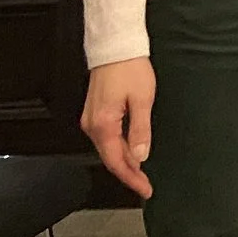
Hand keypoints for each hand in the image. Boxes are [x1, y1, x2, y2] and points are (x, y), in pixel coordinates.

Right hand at [80, 56, 155, 198]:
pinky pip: (106, 138)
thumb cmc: (130, 68)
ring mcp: (91, 119)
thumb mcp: (142, 99)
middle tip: (146, 184)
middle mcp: (92, 125)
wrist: (116, 47)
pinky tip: (130, 151)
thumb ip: (140, 130)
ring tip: (141, 171)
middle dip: (129, 173)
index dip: (132, 178)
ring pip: (108, 149)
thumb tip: (141, 155)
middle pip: (110, 158)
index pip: (117, 161)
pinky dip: (119, 148)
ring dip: (124, 161)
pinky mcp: (95, 113)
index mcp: (103, 124)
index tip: (145, 189)